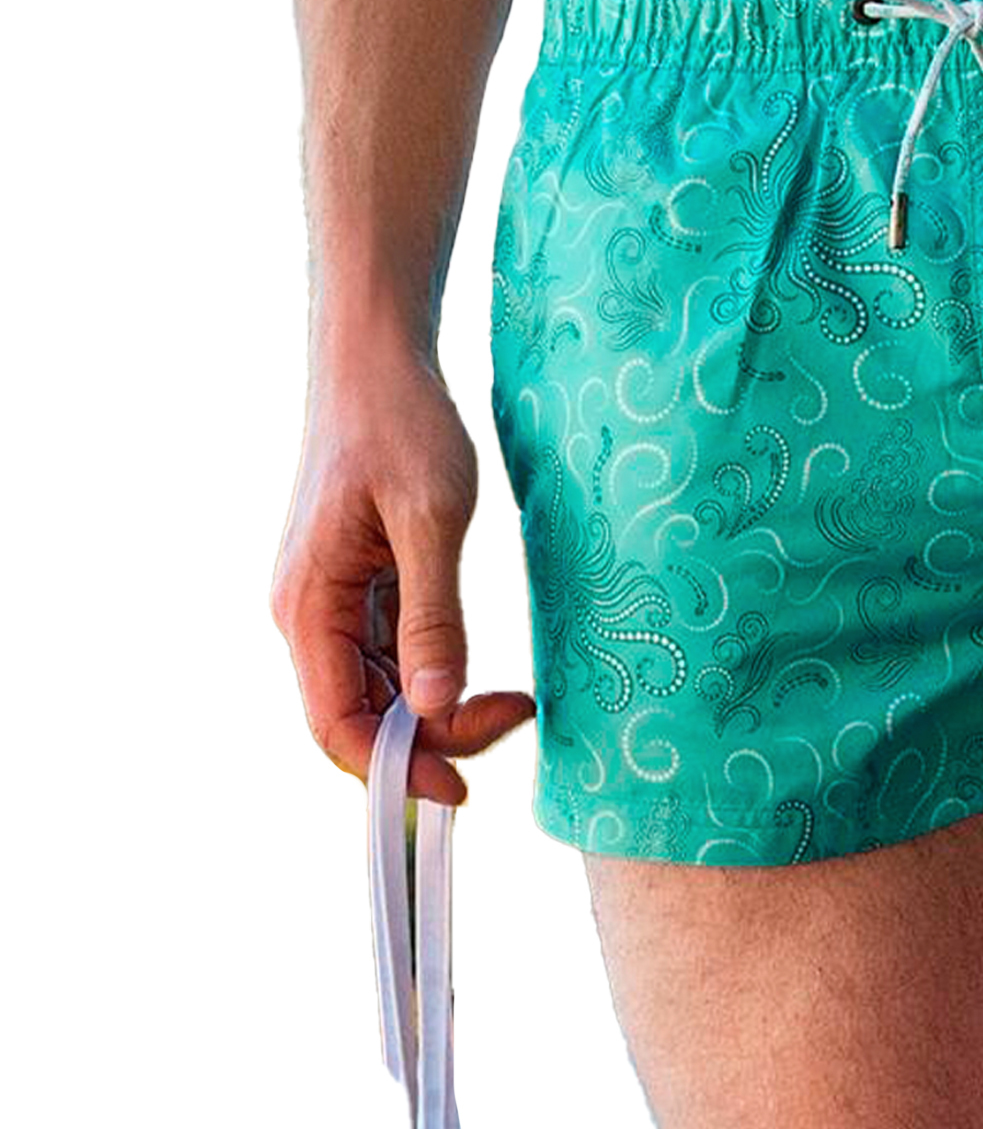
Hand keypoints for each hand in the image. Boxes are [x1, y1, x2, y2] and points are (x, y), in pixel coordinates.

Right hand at [270, 340, 534, 803]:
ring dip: (436, 706)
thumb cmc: (401, 424)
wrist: (377, 358)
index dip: (397, 766)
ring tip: (512, 699)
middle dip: (432, 735)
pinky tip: (480, 670)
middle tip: (515, 716)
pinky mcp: (355, 581)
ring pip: (376, 687)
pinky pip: (386, 650)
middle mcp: (306, 613)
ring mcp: (329, 599)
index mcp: (307, 607)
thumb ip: (433, 615)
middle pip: (359, 714)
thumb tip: (435, 707)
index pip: (337, 724)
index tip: (466, 785)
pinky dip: (431, 670)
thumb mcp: (430, 518)